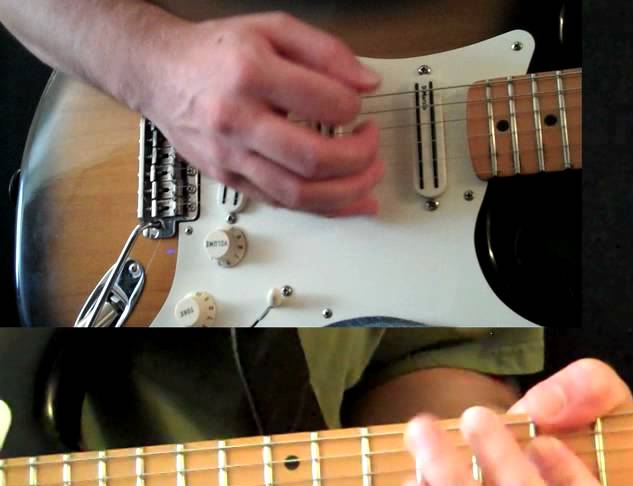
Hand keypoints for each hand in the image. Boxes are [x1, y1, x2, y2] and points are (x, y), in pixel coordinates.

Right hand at [150, 12, 383, 216]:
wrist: (158, 72)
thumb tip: (366, 83)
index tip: (358, 103)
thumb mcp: (272, 29)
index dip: (354, 107)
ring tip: (370, 177)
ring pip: (299, 194)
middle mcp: (237, 120)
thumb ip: (325, 51)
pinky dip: (324, 208)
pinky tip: (350, 201)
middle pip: (312, 159)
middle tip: (372, 145)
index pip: (324, 103)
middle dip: (359, 159)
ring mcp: (231, 156)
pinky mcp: (229, 179)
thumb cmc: (216, 51)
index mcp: (251, 74)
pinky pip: (283, 204)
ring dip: (348, 192)